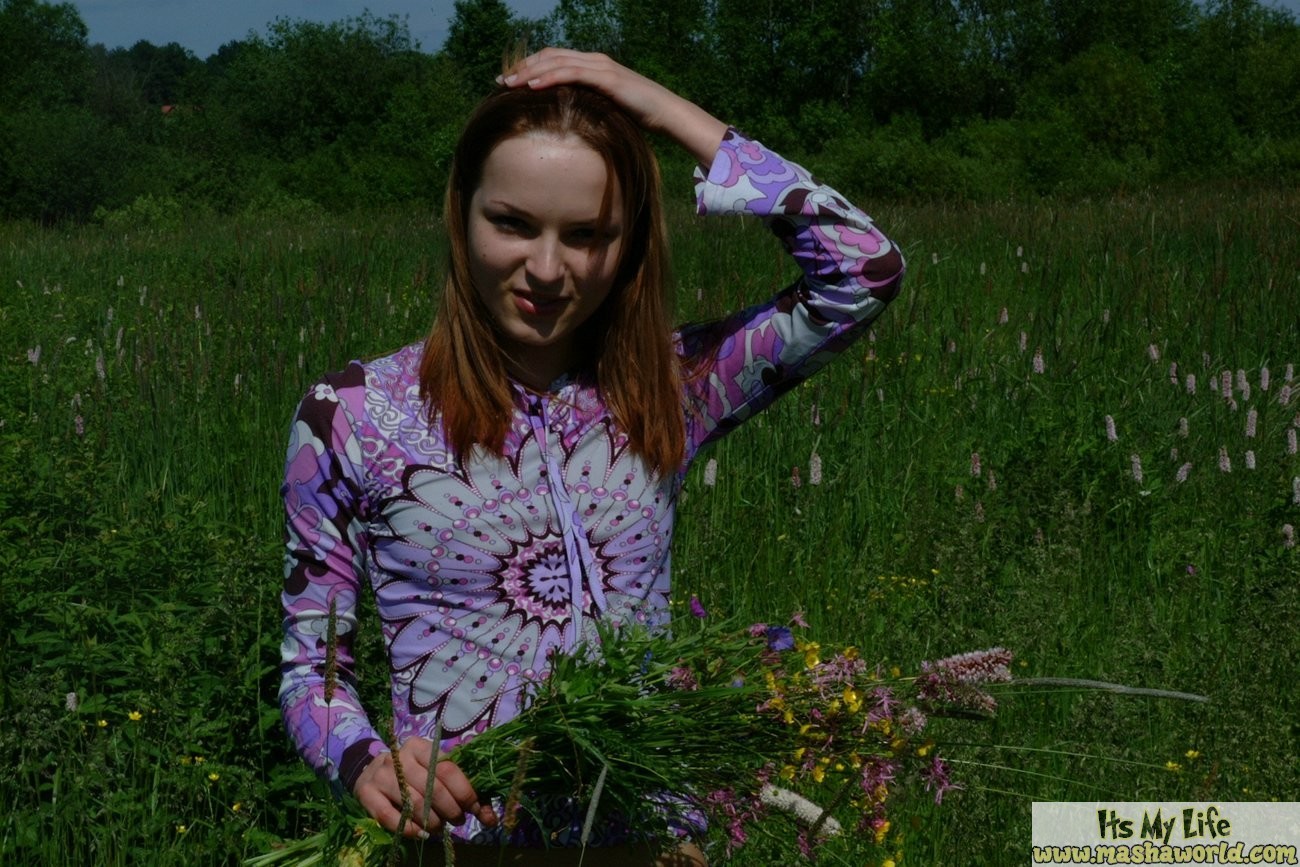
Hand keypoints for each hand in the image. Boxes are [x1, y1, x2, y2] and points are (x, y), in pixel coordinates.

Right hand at [352, 737, 496, 837]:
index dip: (465, 793)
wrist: (370, 772)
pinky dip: (409, 829)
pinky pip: (390, 817)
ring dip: (433, 821)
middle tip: (457, 820)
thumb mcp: (435, 773)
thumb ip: (463, 791)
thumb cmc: (412, 774)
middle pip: (433, 788)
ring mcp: (381, 774)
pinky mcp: (366, 793)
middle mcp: (399, 757)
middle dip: (451, 810)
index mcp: (420, 746)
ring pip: (413, 803)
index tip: (474, 809)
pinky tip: (421, 833)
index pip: (448, 769)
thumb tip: (491, 819)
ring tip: (440, 827)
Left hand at [499, 47, 727, 168]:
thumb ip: (588, 107)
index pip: (554, 59)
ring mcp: (600, 66)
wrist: (666, 113)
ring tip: (510, 84)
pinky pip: (572, 73)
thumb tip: (567, 122)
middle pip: (550, 56)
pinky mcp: (607, 77)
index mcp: (593, 65)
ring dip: (530, 72)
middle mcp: (594, 60)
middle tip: (501, 82)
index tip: (510, 81)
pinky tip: (533, 87)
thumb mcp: (606, 110)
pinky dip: (550, 77)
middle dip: (523, 68)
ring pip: (557, 62)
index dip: (530, 67)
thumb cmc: (638, 116)